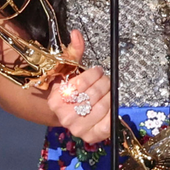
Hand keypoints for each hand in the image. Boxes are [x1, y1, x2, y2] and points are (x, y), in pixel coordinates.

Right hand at [45, 30, 111, 144]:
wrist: (68, 113)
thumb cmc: (70, 89)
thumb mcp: (68, 70)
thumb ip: (74, 52)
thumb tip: (77, 33)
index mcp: (56, 100)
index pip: (81, 83)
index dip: (94, 74)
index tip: (99, 70)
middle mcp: (65, 116)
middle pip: (94, 94)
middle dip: (104, 83)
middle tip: (106, 79)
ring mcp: (78, 129)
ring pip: (103, 106)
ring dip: (110, 94)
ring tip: (109, 89)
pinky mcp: (91, 136)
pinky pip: (108, 123)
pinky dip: (113, 112)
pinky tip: (111, 104)